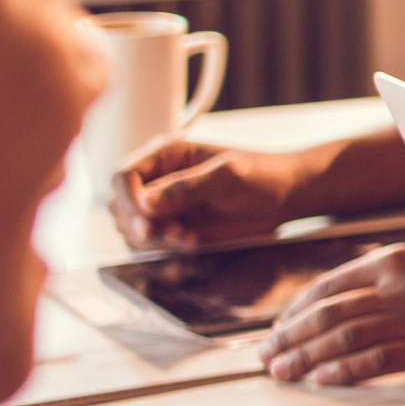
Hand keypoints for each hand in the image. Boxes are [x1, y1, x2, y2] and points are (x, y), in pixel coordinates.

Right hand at [113, 134, 307, 247]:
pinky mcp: (175, 228)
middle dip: (144, 227)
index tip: (148, 222)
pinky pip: (153, 244)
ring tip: (191, 240)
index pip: (124, 176)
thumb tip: (148, 202)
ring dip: (156, 241)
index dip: (129, 200)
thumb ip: (188, 187)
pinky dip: (166, 250)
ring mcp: (165, 206)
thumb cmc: (260, 175)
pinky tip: (193, 245)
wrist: (283, 196)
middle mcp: (158, 179)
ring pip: (134, 229)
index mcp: (165, 155)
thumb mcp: (228, 176)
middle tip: (179, 235)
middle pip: (122, 207)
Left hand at [260, 240, 404, 389]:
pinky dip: (344, 369)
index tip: (277, 330)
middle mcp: (395, 281)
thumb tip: (340, 302)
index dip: (296, 310)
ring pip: (343, 335)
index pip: (326, 286)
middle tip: (267, 357)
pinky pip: (376, 358)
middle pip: (327, 312)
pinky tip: (322, 379)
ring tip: (283, 372)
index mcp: (390, 258)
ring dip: (306, 356)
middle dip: (291, 337)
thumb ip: (387, 280)